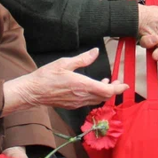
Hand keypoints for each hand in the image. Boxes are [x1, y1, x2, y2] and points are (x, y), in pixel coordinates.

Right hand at [3, 49, 126, 112]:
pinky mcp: (71, 105)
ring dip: (103, 93)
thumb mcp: (65, 63)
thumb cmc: (47, 76)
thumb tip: (95, 52)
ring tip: (105, 82)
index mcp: (82, 85)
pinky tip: (91, 87)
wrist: (33, 91)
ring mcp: (76, 103)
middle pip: (104, 97)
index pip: (106, 91)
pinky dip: (94, 95)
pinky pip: (88, 102)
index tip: (125, 84)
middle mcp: (81, 97)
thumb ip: (83, 59)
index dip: (118, 89)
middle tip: (117, 81)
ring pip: (96, 100)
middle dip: (113, 90)